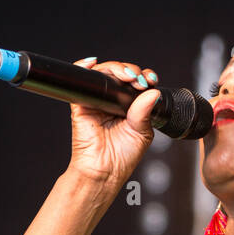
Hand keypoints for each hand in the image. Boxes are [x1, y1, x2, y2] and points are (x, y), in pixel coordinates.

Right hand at [64, 57, 161, 183]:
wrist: (104, 171)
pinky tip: (93, 63)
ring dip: (115, 68)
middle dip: (131, 71)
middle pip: (121, 73)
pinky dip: (84, 66)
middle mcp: (114, 100)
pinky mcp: (81, 103)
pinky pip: (81, 80)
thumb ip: (145, 111)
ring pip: (104, 72)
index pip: (137, 82)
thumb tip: (152, 92)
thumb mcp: (142, 132)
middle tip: (138, 81)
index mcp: (130, 105)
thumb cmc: (122, 156)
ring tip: (126, 77)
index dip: (144, 76)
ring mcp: (97, 99)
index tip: (150, 80)